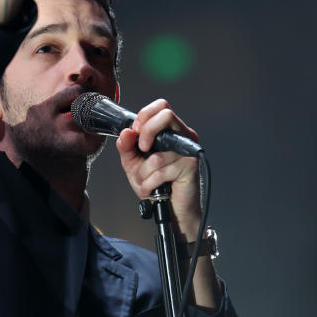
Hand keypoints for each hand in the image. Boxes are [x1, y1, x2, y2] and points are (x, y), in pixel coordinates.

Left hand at [115, 99, 202, 237]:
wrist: (172, 209)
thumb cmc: (157, 185)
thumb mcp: (134, 164)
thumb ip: (126, 147)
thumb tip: (126, 133)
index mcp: (170, 131)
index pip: (161, 107)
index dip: (145, 116)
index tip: (135, 133)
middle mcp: (182, 137)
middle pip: (166, 116)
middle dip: (146, 132)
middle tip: (142, 149)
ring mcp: (188, 151)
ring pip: (157, 154)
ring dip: (144, 173)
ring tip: (145, 182)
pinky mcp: (190, 167)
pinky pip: (162, 171)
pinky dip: (150, 183)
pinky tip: (152, 189)